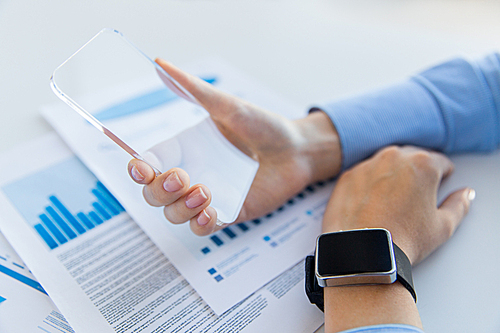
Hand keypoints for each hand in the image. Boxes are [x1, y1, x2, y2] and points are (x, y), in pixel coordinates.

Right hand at [128, 58, 340, 234]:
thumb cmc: (264, 125)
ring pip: (174, 214)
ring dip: (180, 208)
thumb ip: (194, 90)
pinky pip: (203, 228)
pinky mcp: (228, 213)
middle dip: (159, 191)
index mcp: (185, 150)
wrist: (298, 149)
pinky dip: (200, 224)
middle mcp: (192, 175)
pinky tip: (211, 213)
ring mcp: (208, 197)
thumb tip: (161, 64)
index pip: (148, 165)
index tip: (143, 168)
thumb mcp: (227, 106)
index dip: (139, 171)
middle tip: (181, 177)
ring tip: (204, 191)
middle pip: (154, 194)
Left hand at [322, 145, 473, 264]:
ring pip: (384, 164)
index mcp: (422, 164)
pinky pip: (362, 174)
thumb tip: (465, 194)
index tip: (438, 186)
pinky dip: (367, 184)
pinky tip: (370, 204)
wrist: (365, 252)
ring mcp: (367, 165)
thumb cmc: (404, 240)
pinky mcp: (347, 176)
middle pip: (411, 158)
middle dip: (416, 173)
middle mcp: (393, 157)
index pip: (440, 162)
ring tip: (391, 202)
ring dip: (390, 176)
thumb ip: (459, 204)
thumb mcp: (443, 226)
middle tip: (415, 196)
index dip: (442, 176)